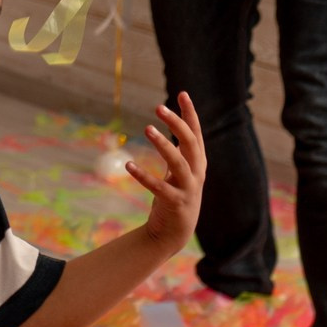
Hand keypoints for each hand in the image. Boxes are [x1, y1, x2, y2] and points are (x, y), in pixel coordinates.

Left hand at [129, 93, 206, 250]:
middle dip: (177, 124)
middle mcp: (197, 174)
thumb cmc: (175, 195)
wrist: (174, 232)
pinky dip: (144, 176)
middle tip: (158, 107)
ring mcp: (188, 189)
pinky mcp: (176, 204)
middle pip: (191, 144)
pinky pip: (159, 188)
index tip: (182, 93)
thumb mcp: (178, 171)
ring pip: (179, 163)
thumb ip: (179, 150)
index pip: (196, 134)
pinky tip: (129, 165)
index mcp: (197, 163)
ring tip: (147, 128)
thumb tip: (173, 124)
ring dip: (163, 145)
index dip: (190, 114)